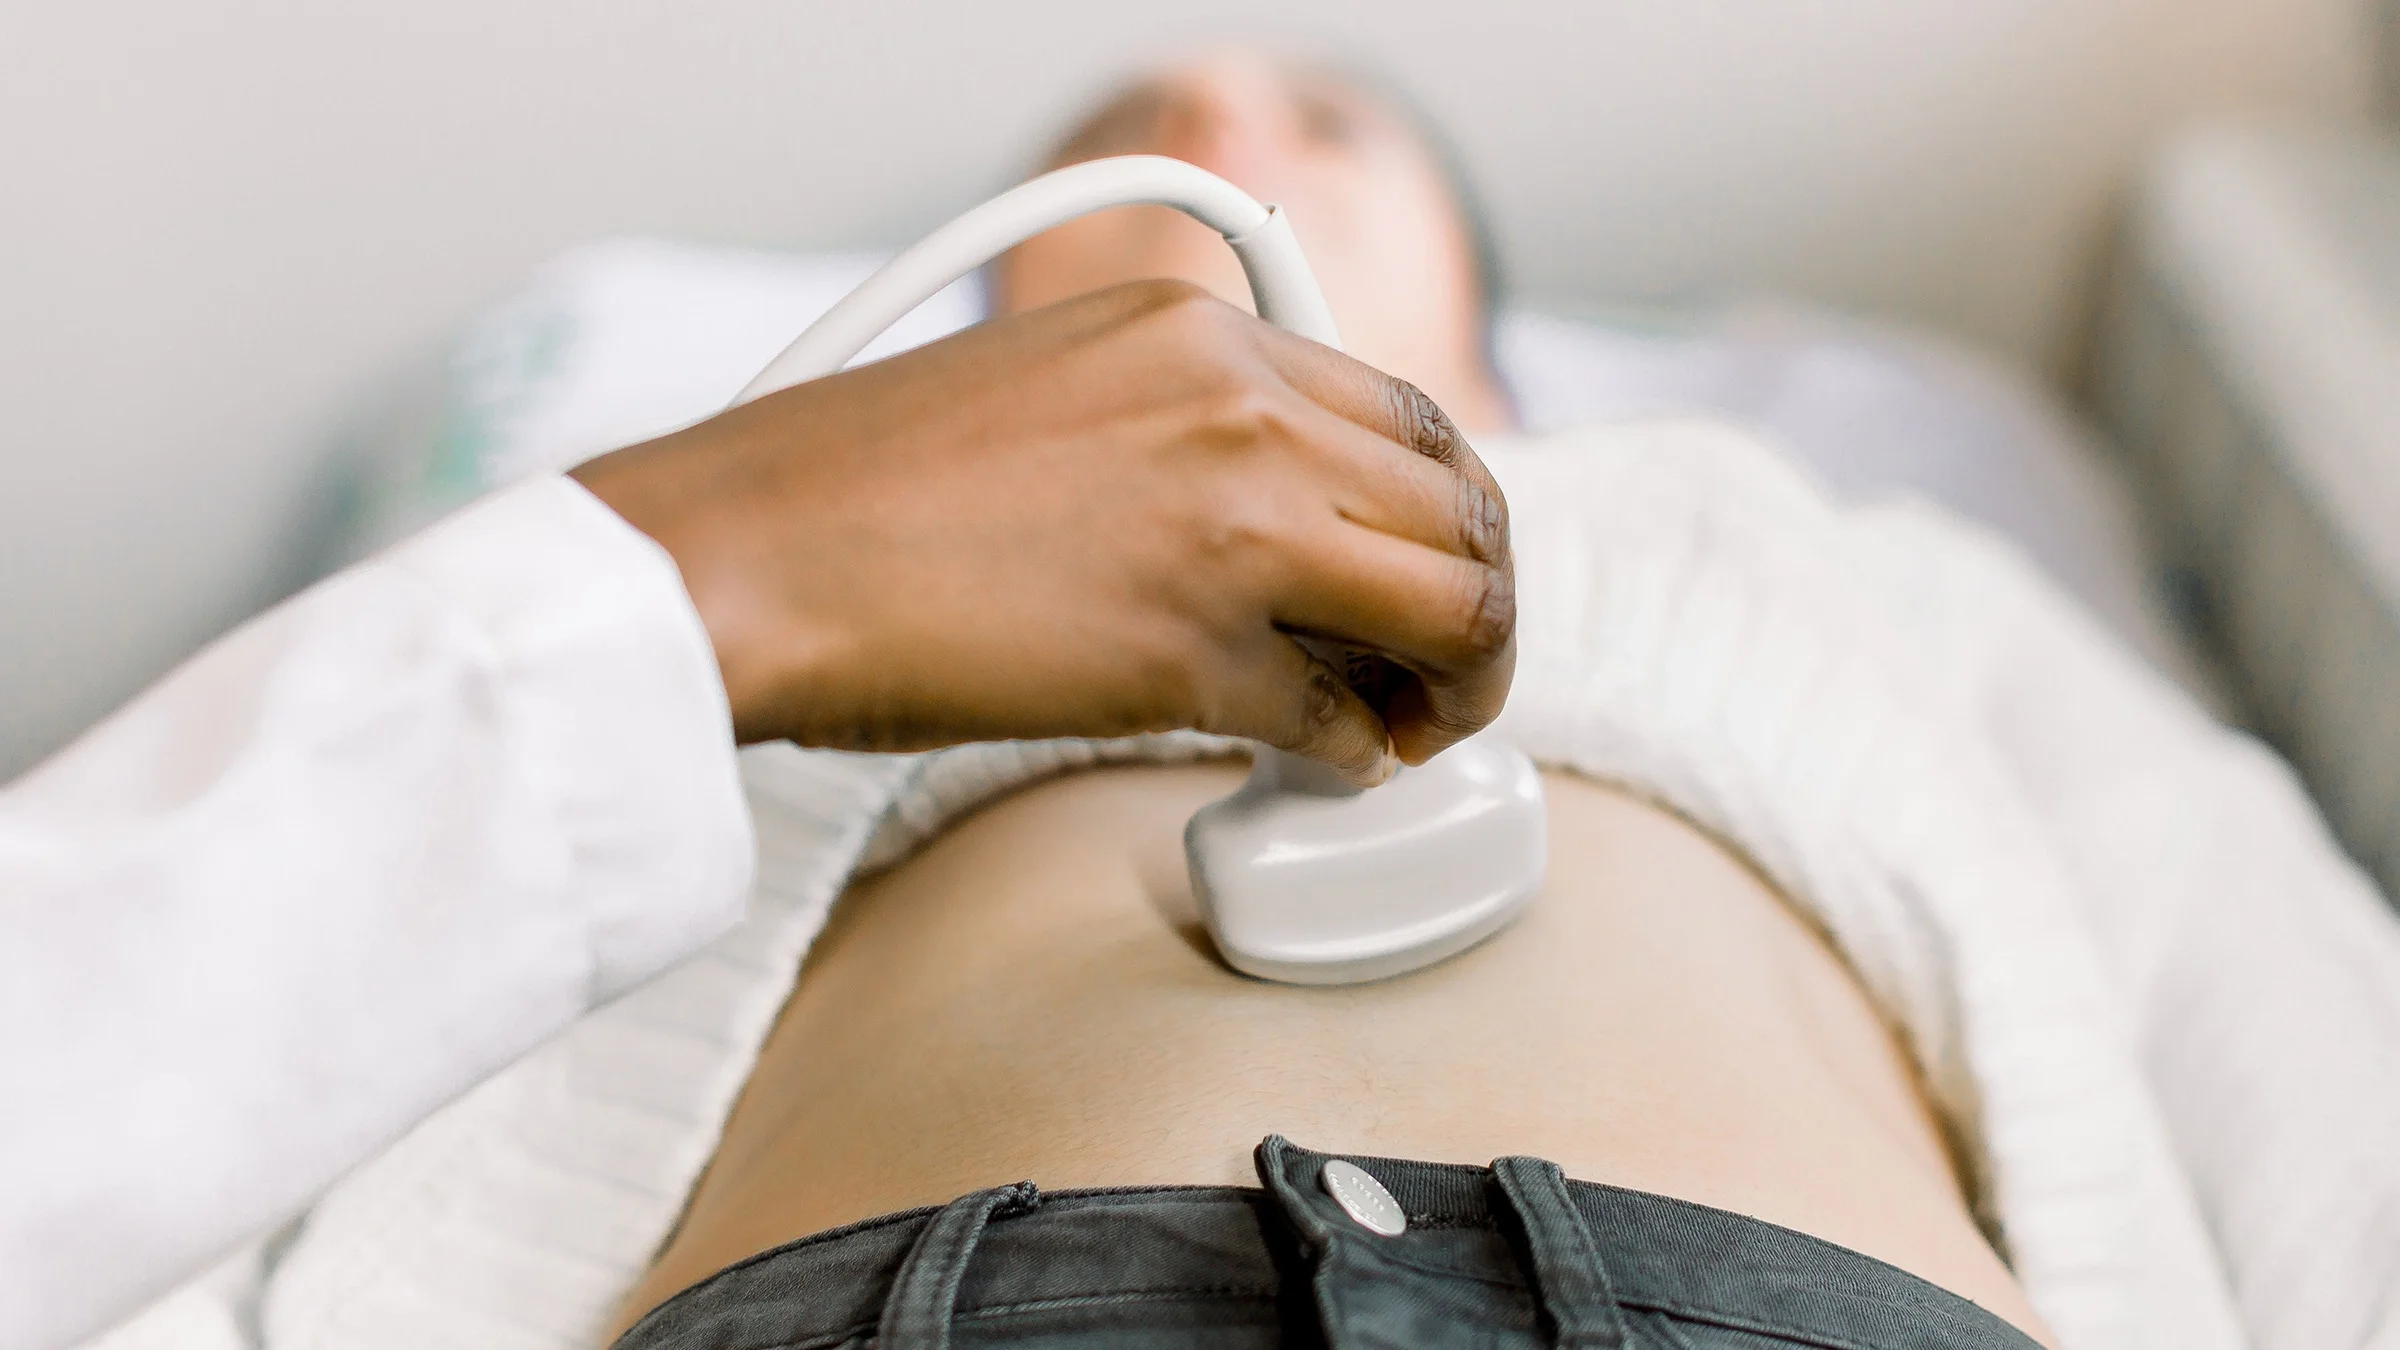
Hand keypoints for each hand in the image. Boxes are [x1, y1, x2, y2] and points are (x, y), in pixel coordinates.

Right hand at [569, 279, 1513, 785]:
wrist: (748, 556)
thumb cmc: (859, 485)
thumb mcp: (1054, 379)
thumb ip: (1180, 415)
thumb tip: (1284, 515)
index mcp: (1199, 328)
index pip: (1410, 413)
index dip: (1451, 508)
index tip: (1432, 567)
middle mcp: (1238, 407)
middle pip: (1461, 506)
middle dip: (1482, 601)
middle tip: (1447, 669)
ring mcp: (1228, 526)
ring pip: (1452, 604)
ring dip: (1460, 680)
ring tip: (1412, 726)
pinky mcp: (1191, 654)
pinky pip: (1343, 717)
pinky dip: (1355, 752)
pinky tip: (1322, 761)